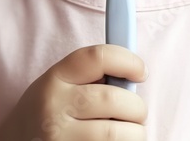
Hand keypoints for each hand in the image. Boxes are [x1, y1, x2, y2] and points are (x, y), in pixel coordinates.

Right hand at [0, 44, 147, 140]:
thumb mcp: (60, 85)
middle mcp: (54, 106)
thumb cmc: (48, 111)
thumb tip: (132, 79)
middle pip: (113, 99)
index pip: (98, 57)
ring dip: (134, 134)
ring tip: (129, 132)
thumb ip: (91, 78)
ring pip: (117, 134)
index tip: (141, 72)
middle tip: (136, 112)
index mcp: (56, 78)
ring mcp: (59, 137)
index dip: (128, 61)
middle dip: (136, 107)